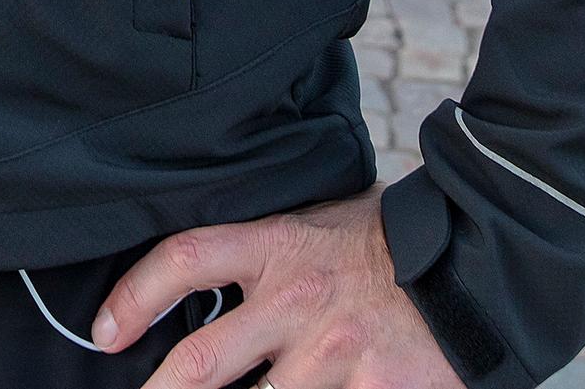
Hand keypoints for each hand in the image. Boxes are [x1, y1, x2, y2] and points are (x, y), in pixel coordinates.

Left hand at [91, 193, 459, 388]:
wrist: (480, 265)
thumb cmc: (393, 244)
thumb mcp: (321, 221)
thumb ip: (268, 248)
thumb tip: (212, 275)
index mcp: (278, 247)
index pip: (185, 259)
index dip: (134, 297)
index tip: (104, 333)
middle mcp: (297, 302)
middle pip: (202, 363)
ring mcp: (334, 355)